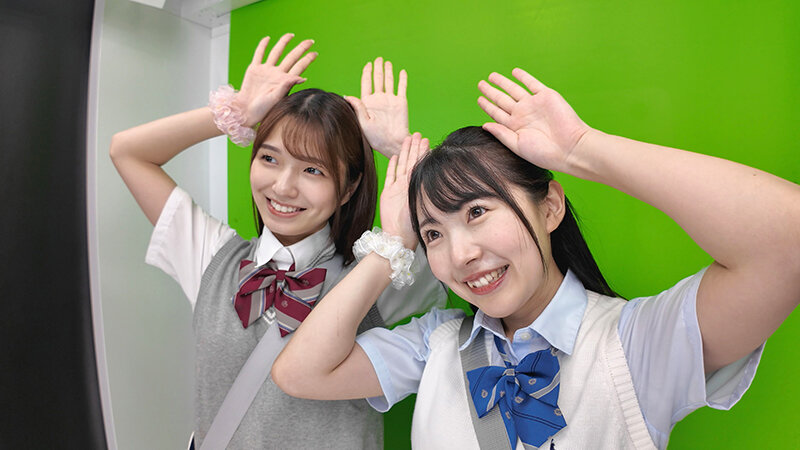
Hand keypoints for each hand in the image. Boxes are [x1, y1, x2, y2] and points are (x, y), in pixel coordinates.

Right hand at [237, 34, 316, 126]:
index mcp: (284, 81)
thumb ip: (287, 86)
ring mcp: (266, 71)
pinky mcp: (254, 69)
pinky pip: (259, 54)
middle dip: (300, 49)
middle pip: (291, 57)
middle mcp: (277, 74)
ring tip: (290, 35)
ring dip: (283, 43)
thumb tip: (302, 77)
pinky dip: (262, 46)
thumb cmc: (262, 109)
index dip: (307, 60)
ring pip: (276, 53)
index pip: (299, 67)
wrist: (246, 111)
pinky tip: (267, 39)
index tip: (315, 53)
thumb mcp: (276, 98)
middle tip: (310, 41)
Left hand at [346, 57, 408, 157]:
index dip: (367, 74)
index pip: (366, 84)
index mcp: (368, 103)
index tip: (368, 65)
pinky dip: (402, 79)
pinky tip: (401, 72)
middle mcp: (379, 100)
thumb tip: (347, 95)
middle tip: (378, 59)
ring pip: (389, 81)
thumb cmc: (376, 137)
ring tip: (386, 62)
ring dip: (388, 71)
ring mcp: (390, 100)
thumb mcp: (363, 122)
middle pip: (378, 80)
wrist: (392, 143)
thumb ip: (358, 107)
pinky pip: (402, 88)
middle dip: (377, 69)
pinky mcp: (401, 102)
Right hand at [380, 132, 427, 248]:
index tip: (427, 141)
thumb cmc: (412, 225)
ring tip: (408, 139)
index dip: (423, 153)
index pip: (420, 166)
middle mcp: (407, 186)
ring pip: (401, 165)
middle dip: (414, 148)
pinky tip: (395, 156)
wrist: (398, 237)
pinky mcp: (387, 193)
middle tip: (418, 134)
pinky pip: (390, 176)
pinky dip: (392, 166)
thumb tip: (437, 177)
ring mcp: (397, 189)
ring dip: (405, 152)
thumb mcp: (421, 205)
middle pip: (411, 162)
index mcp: (415, 187)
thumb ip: (424, 191)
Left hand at [477, 68, 590, 172]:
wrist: (569, 146)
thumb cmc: (544, 152)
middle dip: (491, 92)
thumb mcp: (517, 145)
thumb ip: (501, 133)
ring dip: (503, 83)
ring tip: (492, 76)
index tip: (479, 99)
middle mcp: (523, 114)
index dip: (487, 106)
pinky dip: (523, 77)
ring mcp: (534, 104)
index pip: (497, 113)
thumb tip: (484, 125)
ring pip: (515, 90)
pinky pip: (532, 83)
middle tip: (481, 84)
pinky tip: (514, 72)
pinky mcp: (546, 96)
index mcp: (515, 127)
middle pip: (503, 100)